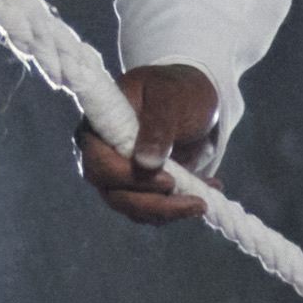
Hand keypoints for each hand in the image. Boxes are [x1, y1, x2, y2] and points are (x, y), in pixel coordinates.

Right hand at [81, 62, 222, 218]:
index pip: (98, 163)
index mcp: (98, 128)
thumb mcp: (169, 97)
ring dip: (168, 212)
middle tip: (194, 202)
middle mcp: (102, 156)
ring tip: (203, 201)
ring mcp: (119, 176)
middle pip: (113, 193)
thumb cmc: (176, 90)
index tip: (167, 179)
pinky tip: (205, 194)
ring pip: (133, 208)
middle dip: (153, 203)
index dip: (127, 177)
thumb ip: (157, 126)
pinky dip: (176, 209)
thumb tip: (146, 163)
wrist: (192, 100)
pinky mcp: (140, 189)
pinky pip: (151, 211)